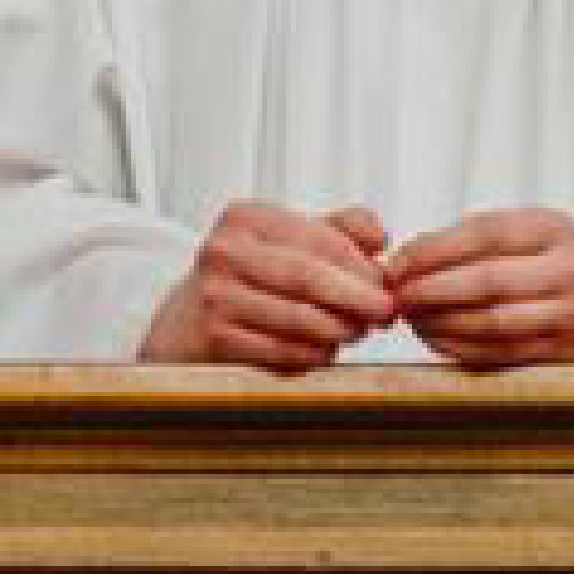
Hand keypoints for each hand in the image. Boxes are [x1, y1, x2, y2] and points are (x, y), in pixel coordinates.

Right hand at [139, 198, 400, 367]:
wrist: (188, 322)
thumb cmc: (254, 279)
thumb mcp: (291, 241)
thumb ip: (342, 229)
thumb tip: (377, 235)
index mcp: (246, 218)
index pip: (322, 239)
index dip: (364, 268)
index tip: (385, 287)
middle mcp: (224, 251)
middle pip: (310, 277)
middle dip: (358, 301)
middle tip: (384, 314)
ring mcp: (216, 294)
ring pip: (303, 319)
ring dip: (341, 331)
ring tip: (351, 331)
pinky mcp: (217, 336)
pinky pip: (288, 352)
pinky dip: (316, 355)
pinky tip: (319, 348)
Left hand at [378, 204, 573, 368]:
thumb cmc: (527, 261)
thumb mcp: (507, 234)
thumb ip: (457, 240)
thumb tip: (395, 264)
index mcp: (552, 227)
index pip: (483, 233)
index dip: (430, 251)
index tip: (392, 265)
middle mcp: (572, 268)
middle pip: (489, 281)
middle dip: (431, 291)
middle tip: (396, 296)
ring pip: (495, 322)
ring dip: (441, 323)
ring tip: (411, 317)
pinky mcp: (566, 348)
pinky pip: (503, 352)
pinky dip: (460, 346)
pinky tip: (434, 337)